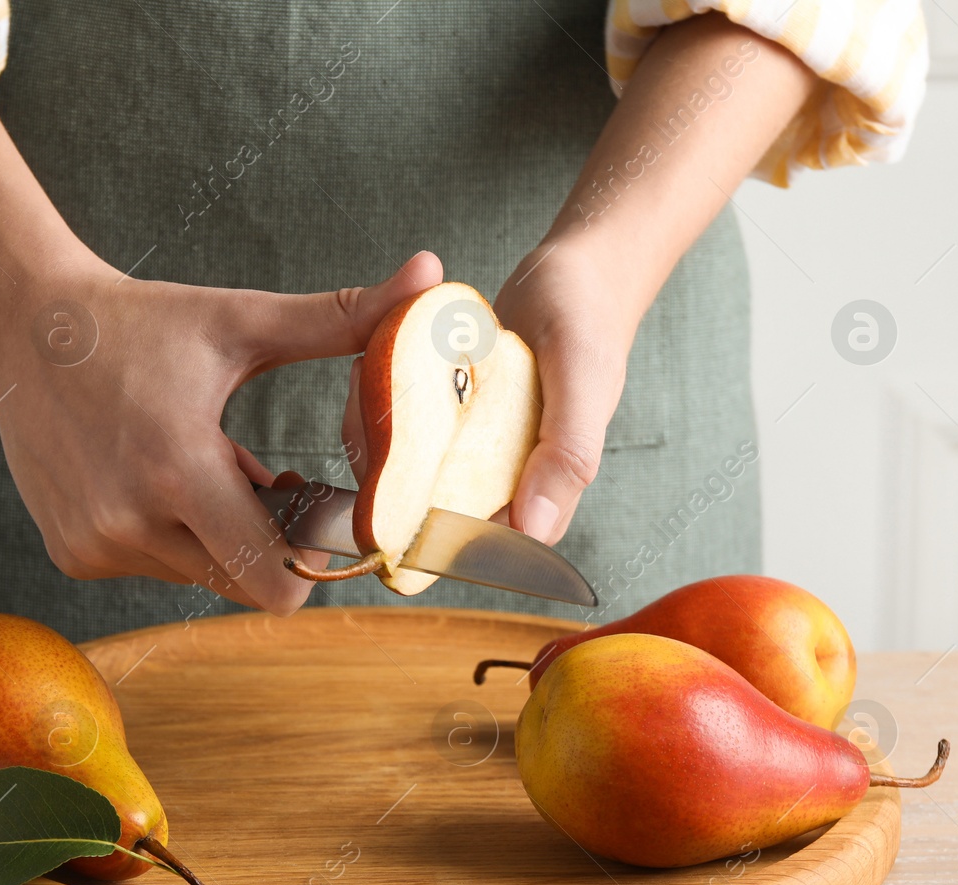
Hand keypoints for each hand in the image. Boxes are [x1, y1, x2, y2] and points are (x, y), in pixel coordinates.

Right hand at [0, 250, 442, 614]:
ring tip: (199, 466)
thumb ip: (342, 317)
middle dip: (265, 544)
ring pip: (196, 576)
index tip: (317, 515)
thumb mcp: (242, 322)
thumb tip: (430, 276)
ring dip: (214, 537)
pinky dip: (166, 535)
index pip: (273, 582)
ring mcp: (93, 544)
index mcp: (179, 469)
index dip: (308, 561)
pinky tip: (152, 478)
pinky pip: (150, 567)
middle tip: (264, 482)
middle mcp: (129, 522)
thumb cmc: (137, 323)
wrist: (23, 325)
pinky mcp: (69, 553)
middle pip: (242, 585)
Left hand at [339, 242, 635, 546]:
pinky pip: (407, 426)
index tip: (391, 486)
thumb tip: (534, 529)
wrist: (579, 268)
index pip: (477, 544)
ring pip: (408, 467)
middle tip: (372, 412)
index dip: (425, 532)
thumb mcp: (583, 379)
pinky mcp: (453, 417)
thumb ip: (567, 454)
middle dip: (386, 468)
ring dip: (377, 430)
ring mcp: (475, 447)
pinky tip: (374, 364)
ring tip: (368, 377)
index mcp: (542, 489)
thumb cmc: (588, 318)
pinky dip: (385, 400)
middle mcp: (504, 477)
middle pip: (427, 508)